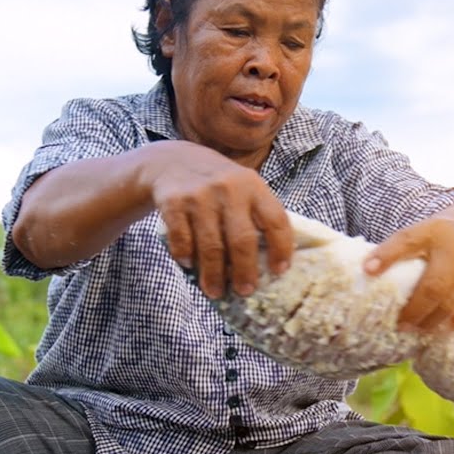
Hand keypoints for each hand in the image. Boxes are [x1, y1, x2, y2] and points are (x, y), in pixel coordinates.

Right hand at [141, 142, 292, 298]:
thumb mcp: (242, 188)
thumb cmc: (217, 185)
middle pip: (242, 239)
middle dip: (245, 271)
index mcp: (254, 186)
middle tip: (245, 291)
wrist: (172, 161)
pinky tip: (189, 266)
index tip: (279, 271)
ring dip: (214, 275)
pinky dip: (186, 257)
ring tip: (216, 291)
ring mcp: (200, 195)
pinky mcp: (174, 202)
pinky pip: (182, 240)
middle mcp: (229, 188)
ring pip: (211, 246)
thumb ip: (257, 216)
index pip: (275, 220)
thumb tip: (270, 266)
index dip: (281, 249)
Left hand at [363, 203, 453, 332]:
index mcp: (433, 231)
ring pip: (452, 304)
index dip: (386, 255)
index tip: (367, 270)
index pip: (407, 240)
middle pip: (434, 286)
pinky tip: (442, 328)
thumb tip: (366, 272)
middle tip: (399, 324)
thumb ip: (397, 249)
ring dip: (431, 322)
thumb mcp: (419, 232)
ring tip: (416, 329)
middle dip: (414, 310)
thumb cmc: (439, 235)